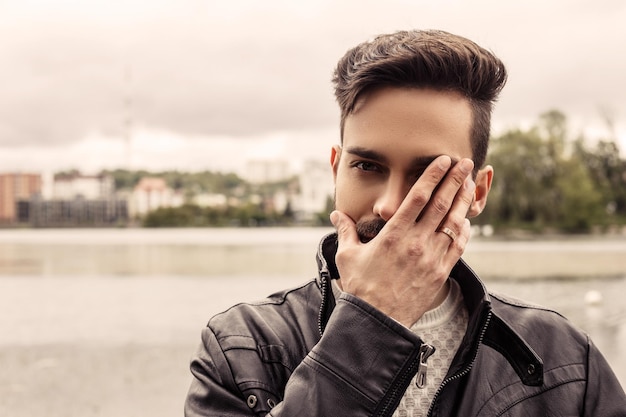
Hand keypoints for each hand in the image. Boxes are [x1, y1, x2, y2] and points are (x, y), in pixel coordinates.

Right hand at [330, 155, 474, 326]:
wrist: (378, 321)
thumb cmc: (361, 287)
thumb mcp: (348, 255)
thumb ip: (345, 230)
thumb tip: (335, 214)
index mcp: (394, 234)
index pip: (418, 197)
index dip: (433, 175)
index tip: (444, 161)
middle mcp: (416, 242)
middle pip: (441, 204)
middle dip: (455, 180)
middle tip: (465, 163)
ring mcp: (431, 257)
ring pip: (453, 222)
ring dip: (463, 201)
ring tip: (470, 184)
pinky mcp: (440, 272)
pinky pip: (457, 246)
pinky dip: (464, 230)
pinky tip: (466, 219)